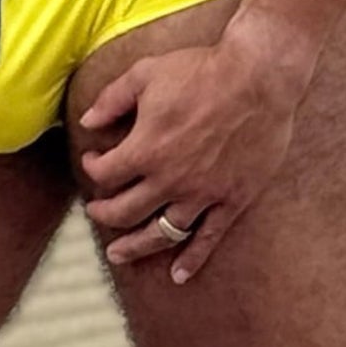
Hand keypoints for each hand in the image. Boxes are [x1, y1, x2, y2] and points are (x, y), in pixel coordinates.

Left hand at [77, 37, 296, 282]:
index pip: (105, 174)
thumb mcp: (145, 74)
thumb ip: (112, 99)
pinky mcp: (232, 199)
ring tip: (119, 255)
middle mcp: (170, 179)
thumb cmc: (200, 71)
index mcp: (146, 149)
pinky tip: (178, 275)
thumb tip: (87, 121)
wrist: (258, 78)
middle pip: (125, 211)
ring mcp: (202, 194)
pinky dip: (192, 260)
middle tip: (96, 212)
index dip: (92, 168)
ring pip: (161, 232)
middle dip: (104, 213)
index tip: (93, 160)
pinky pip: (209, 238)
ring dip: (136, 246)